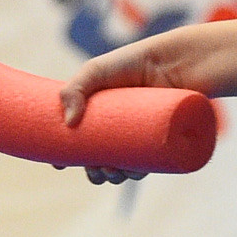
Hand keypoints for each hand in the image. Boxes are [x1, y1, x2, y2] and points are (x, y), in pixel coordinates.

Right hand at [56, 44, 180, 184]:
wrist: (177, 60)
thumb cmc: (135, 61)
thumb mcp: (96, 70)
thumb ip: (73, 89)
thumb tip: (70, 123)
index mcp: (100, 116)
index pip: (81, 143)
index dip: (69, 157)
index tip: (60, 165)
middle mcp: (120, 129)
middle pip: (101, 160)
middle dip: (94, 172)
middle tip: (94, 168)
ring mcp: (141, 137)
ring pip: (124, 167)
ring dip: (114, 176)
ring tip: (112, 170)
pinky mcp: (163, 142)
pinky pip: (149, 165)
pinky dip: (137, 173)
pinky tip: (131, 172)